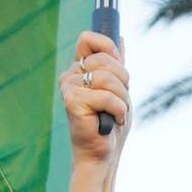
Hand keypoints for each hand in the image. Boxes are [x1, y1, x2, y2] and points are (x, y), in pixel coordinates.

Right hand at [60, 31, 129, 162]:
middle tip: (120, 100)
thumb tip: (120, 38)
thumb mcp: (118, 89)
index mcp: (79, 69)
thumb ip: (116, 65)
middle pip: (104, 59)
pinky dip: (118, 109)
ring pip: (107, 77)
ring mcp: (68, 87)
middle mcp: (70, 75)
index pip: (88, 38)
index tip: (118, 66)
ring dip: (122, 97)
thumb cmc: (110, 124)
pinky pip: (106, 96)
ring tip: (117, 112)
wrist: (102, 154)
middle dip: (123, 80)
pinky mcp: (71, 101)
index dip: (108, 48)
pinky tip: (113, 120)